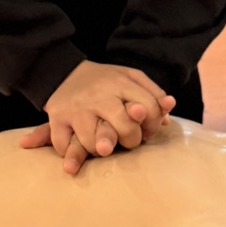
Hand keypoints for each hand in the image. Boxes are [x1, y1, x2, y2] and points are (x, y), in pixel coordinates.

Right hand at [19, 61, 175, 174]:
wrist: (64, 72)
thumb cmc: (105, 81)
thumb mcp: (130, 78)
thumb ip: (153, 93)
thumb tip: (167, 116)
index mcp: (121, 82)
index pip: (149, 108)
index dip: (152, 125)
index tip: (147, 130)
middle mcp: (99, 95)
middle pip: (125, 128)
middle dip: (131, 141)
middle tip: (128, 141)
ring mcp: (77, 108)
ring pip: (95, 142)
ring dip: (101, 150)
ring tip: (103, 146)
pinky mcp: (57, 119)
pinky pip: (65, 146)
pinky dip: (70, 154)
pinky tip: (77, 150)